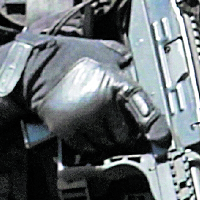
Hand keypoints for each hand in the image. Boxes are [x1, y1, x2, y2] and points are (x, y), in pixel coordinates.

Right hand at [27, 40, 164, 157]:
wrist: (35, 67)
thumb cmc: (69, 57)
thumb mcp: (104, 51)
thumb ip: (123, 63)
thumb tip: (135, 73)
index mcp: (116, 83)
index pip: (145, 112)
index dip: (158, 130)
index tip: (163, 143)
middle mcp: (102, 104)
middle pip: (127, 134)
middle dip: (126, 131)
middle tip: (117, 120)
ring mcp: (85, 120)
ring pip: (108, 144)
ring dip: (109, 139)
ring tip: (99, 121)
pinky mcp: (68, 132)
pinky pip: (89, 148)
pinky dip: (91, 143)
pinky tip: (87, 127)